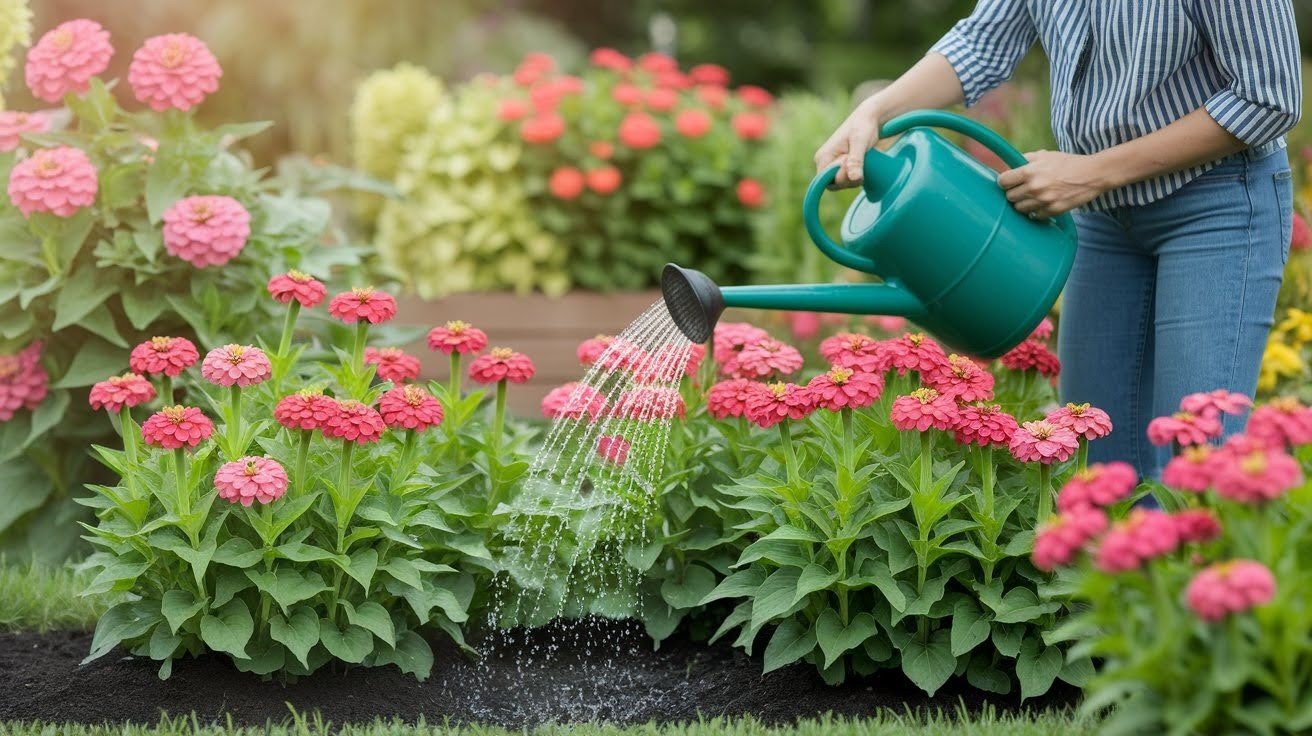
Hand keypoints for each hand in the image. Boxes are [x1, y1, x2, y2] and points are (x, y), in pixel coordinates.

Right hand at [813, 96, 884, 187]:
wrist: (869, 118)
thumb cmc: (863, 126)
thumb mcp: (860, 142)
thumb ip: (856, 161)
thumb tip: (854, 178)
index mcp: (823, 157)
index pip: (826, 182)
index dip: (841, 177)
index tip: (850, 161)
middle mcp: (824, 163)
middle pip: (835, 184)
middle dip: (850, 177)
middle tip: (859, 158)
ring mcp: (833, 165)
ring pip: (843, 183)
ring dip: (856, 176)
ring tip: (862, 158)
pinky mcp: (841, 166)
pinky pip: (848, 179)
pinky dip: (858, 175)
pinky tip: (863, 162)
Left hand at [997, 150, 1115, 217]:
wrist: (1092, 174)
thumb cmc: (1067, 163)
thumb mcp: (1045, 155)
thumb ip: (1025, 159)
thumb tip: (1008, 164)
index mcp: (1029, 171)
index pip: (1003, 181)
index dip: (1004, 181)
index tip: (1008, 181)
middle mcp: (1034, 187)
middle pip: (1009, 197)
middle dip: (1013, 192)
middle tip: (1020, 189)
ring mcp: (1043, 201)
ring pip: (1019, 209)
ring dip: (1023, 203)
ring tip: (1031, 197)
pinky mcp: (1052, 211)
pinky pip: (1034, 216)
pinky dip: (1036, 211)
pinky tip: (1041, 204)